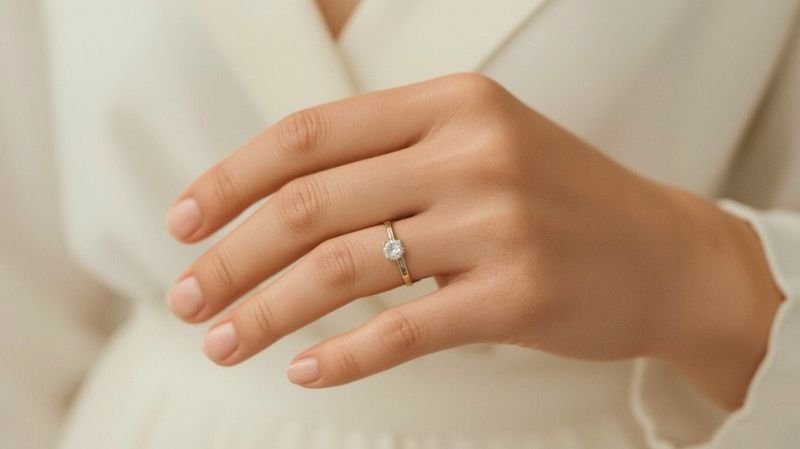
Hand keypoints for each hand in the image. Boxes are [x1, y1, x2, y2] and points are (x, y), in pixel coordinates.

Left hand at [164, 73, 781, 407]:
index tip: (183, 222)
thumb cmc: (559, 199)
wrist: (665, 253)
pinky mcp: (518, 296)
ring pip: (343, 271)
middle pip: (310, 206)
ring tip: (224, 342)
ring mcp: (499, 224)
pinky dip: (341, 356)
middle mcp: (472, 153)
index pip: (308, 134)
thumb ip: (390, 156)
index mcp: (452, 103)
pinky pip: (402, 330)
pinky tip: (303, 370)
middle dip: (230, 256)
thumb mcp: (481, 143)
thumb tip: (278, 202)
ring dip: (267, 312)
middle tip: (188, 298)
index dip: (231, 179)